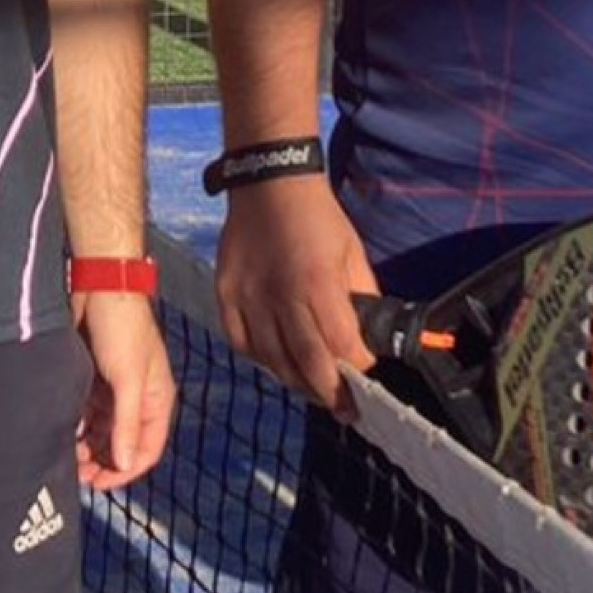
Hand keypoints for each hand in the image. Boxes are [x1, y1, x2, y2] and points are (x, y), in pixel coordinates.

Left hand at [74, 293, 175, 490]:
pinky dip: (79, 424)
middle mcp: (138, 397)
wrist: (99, 283)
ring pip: (103, 429)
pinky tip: (63, 431)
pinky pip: (88, 411)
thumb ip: (126, 422)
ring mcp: (115, 387)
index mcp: (156, 400)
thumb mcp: (127, 379)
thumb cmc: (122, 328)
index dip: (124, 471)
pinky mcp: (94, 375)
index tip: (99, 483)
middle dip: (103, 461)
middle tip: (77, 473)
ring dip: (89, 445)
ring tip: (67, 456)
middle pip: (123, 443)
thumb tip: (124, 464)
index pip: (146, 449)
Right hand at [214, 174, 377, 414]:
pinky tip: (276, 361)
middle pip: (307, 365)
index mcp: (317, 284)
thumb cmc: (317, 217)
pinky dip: (261, 359)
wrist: (270, 182)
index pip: (342, 347)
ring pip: (273, 361)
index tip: (366, 375)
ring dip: (297, 382)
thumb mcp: (353, 254)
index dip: (358, 369)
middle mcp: (280, 296)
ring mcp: (248, 296)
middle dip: (332, 394)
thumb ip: (361, 298)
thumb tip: (366, 336)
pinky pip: (242, 342)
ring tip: (313, 388)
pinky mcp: (226, 293)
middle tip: (346, 410)